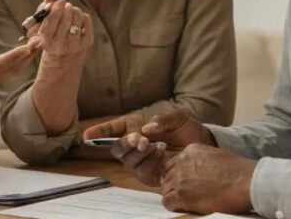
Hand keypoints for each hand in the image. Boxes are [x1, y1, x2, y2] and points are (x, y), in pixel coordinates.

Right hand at [0, 24, 42, 116]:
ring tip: (43, 40)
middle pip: (14, 66)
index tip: (30, 46)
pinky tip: (32, 48)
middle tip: (44, 37)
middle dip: (30, 53)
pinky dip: (24, 59)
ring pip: (16, 68)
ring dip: (30, 55)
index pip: (0, 63)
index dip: (16, 55)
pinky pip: (13, 69)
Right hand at [27, 0, 92, 59]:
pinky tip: (79, 18)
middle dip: (67, 7)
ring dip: (75, 10)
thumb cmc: (52, 42)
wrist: (63, 64)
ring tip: (73, 10)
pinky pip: (86, 21)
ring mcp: (74, 45)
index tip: (59, 1)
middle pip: (65, 18)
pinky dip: (83, 16)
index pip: (51, 20)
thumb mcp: (44, 31)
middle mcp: (60, 45)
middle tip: (67, 5)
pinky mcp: (86, 43)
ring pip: (77, 18)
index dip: (56, 7)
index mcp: (46, 41)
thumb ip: (45, 14)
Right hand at [84, 111, 212, 186]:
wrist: (203, 146)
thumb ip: (163, 119)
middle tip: (139, 140)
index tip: (87, 135)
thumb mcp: (177, 117)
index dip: (99, 132)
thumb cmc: (187, 129)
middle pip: (116, 148)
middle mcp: (134, 144)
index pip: (112, 129)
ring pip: (126, 160)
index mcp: (135, 127)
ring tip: (156, 144)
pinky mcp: (149, 173)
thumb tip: (147, 128)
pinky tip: (161, 152)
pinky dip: (149, 161)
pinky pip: (140, 170)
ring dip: (138, 152)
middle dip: (124, 143)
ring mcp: (140, 160)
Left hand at [161, 144, 256, 214]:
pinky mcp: (181, 194)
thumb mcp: (215, 156)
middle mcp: (181, 161)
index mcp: (190, 151)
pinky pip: (167, 202)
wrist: (245, 181)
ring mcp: (179, 177)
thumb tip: (197, 172)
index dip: (179, 176)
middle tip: (189, 194)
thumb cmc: (238, 171)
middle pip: (167, 176)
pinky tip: (188, 207)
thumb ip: (200, 161)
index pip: (173, 164)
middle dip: (175, 186)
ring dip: (175, 196)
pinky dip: (175, 206)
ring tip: (191, 201)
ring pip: (166, 189)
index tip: (187, 183)